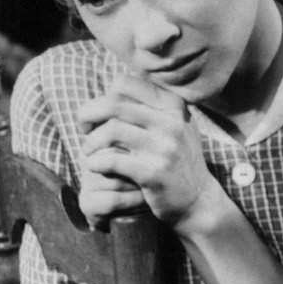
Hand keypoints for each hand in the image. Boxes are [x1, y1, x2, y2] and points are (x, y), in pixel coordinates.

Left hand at [77, 74, 220, 229]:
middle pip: (113, 103)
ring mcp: (165, 147)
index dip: (102, 97)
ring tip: (90, 153)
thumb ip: (151, 106)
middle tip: (84, 131)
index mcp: (173, 105)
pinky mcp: (154, 173)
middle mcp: (172, 121)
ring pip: (110, 130)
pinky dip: (96, 162)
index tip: (98, 117)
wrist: (198, 199)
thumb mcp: (175, 126)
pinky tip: (96, 167)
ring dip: (91, 142)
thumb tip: (111, 88)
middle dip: (88, 115)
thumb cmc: (176, 160)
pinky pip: (111, 159)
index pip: (124, 83)